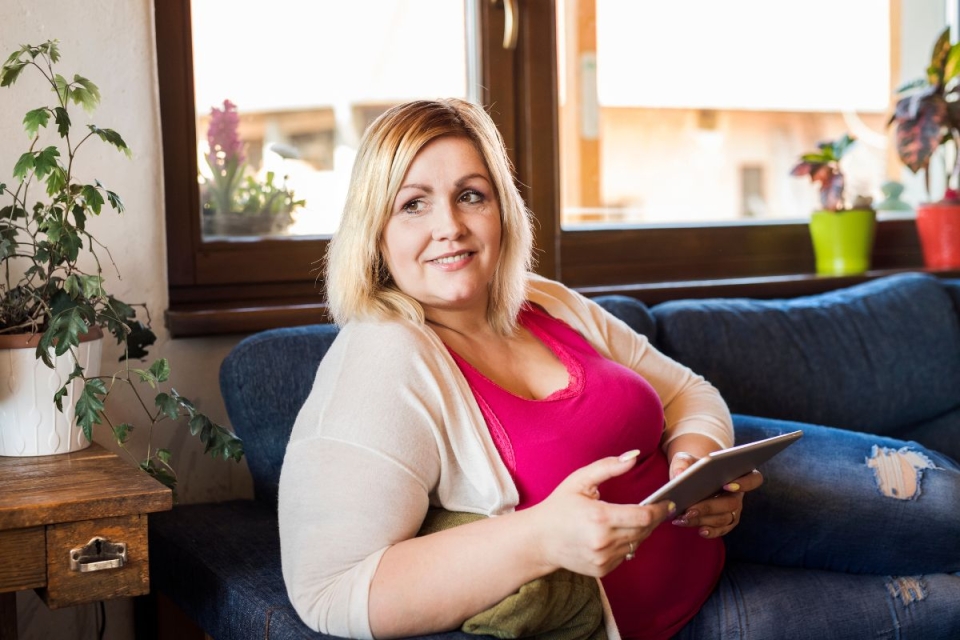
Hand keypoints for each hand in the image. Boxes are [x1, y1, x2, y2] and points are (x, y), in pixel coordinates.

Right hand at [530, 451, 675, 576]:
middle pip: (644, 530)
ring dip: (641, 531)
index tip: (669, 502)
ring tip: (635, 518)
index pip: (644, 516)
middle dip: (653, 518)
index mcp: (600, 518)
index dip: (661, 509)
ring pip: (637, 543)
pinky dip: (627, 543)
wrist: (539, 540)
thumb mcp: (580, 480)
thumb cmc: (560, 506)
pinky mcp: (602, 569)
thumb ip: (609, 467)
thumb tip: (634, 456)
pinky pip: (626, 554)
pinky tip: (617, 532)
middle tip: (657, 507)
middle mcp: (603, 542)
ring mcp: (603, 558)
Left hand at [669, 451, 763, 537]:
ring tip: (683, 518)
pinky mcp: (725, 522)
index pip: (753, 478)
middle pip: (732, 502)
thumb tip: (679, 475)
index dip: (744, 483)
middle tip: (689, 509)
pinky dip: (711, 531)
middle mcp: (739, 493)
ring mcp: (734, 509)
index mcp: (737, 472)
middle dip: (710, 507)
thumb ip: (682, 463)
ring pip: (725, 518)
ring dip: (703, 520)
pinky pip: (722, 529)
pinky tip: (699, 531)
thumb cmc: (691, 465)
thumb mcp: (684, 459)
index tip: (726, 485)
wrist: (690, 478)